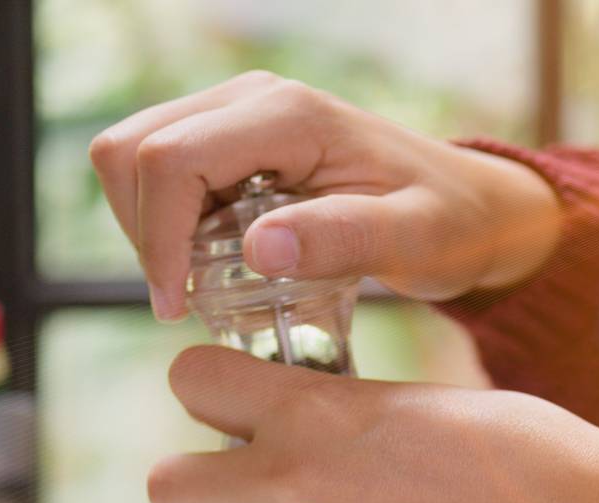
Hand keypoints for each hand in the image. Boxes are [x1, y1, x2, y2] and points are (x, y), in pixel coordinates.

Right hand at [88, 71, 562, 319]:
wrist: (466, 207)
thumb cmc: (448, 223)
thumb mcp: (412, 239)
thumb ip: (342, 240)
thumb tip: (259, 250)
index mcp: (288, 116)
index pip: (172, 160)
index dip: (157, 239)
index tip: (177, 307)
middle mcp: (249, 100)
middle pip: (131, 150)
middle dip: (143, 232)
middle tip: (187, 298)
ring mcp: (234, 116)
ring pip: (132, 158)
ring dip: (148, 228)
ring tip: (202, 283)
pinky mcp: (228, 142)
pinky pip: (158, 175)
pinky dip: (164, 224)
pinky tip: (213, 262)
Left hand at [148, 347, 598, 502]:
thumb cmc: (516, 450)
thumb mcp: (411, 398)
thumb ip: (337, 409)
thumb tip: (292, 421)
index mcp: (314, 410)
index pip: (191, 380)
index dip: (207, 388)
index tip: (232, 403)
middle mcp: (291, 484)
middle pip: (168, 486)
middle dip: (201, 481)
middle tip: (246, 484)